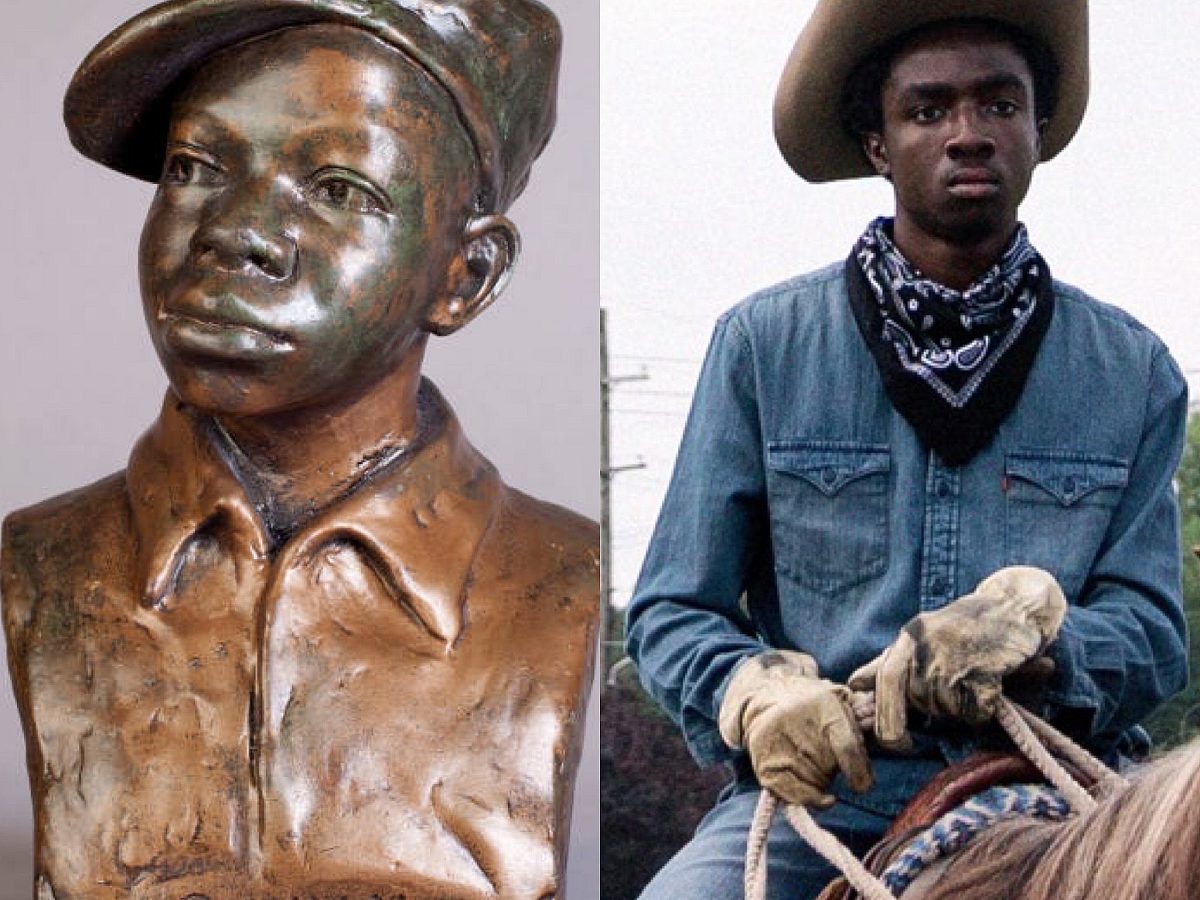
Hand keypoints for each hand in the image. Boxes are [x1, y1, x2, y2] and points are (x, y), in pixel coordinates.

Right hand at [719, 649, 871, 806]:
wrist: (765, 698)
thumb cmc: (812, 706)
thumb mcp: (838, 702)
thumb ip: (862, 720)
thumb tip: (883, 736)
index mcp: (821, 703)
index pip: (846, 745)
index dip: (858, 770)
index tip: (863, 785)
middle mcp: (794, 720)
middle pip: (830, 767)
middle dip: (837, 769)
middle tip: (830, 758)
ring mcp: (776, 743)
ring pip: (815, 782)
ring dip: (821, 780)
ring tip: (814, 762)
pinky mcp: (764, 764)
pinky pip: (794, 795)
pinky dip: (809, 798)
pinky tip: (815, 792)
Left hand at [848, 566, 1065, 750]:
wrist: (1014, 607)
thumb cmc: (965, 627)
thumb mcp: (921, 636)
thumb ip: (890, 661)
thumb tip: (854, 685)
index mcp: (907, 639)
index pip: (882, 681)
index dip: (885, 715)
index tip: (897, 740)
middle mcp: (925, 647)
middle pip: (917, 702)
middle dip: (932, 710)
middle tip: (952, 696)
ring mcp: (953, 659)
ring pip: (946, 711)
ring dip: (960, 707)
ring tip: (972, 679)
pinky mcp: (983, 671)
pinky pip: (974, 713)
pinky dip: (982, 710)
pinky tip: (989, 687)